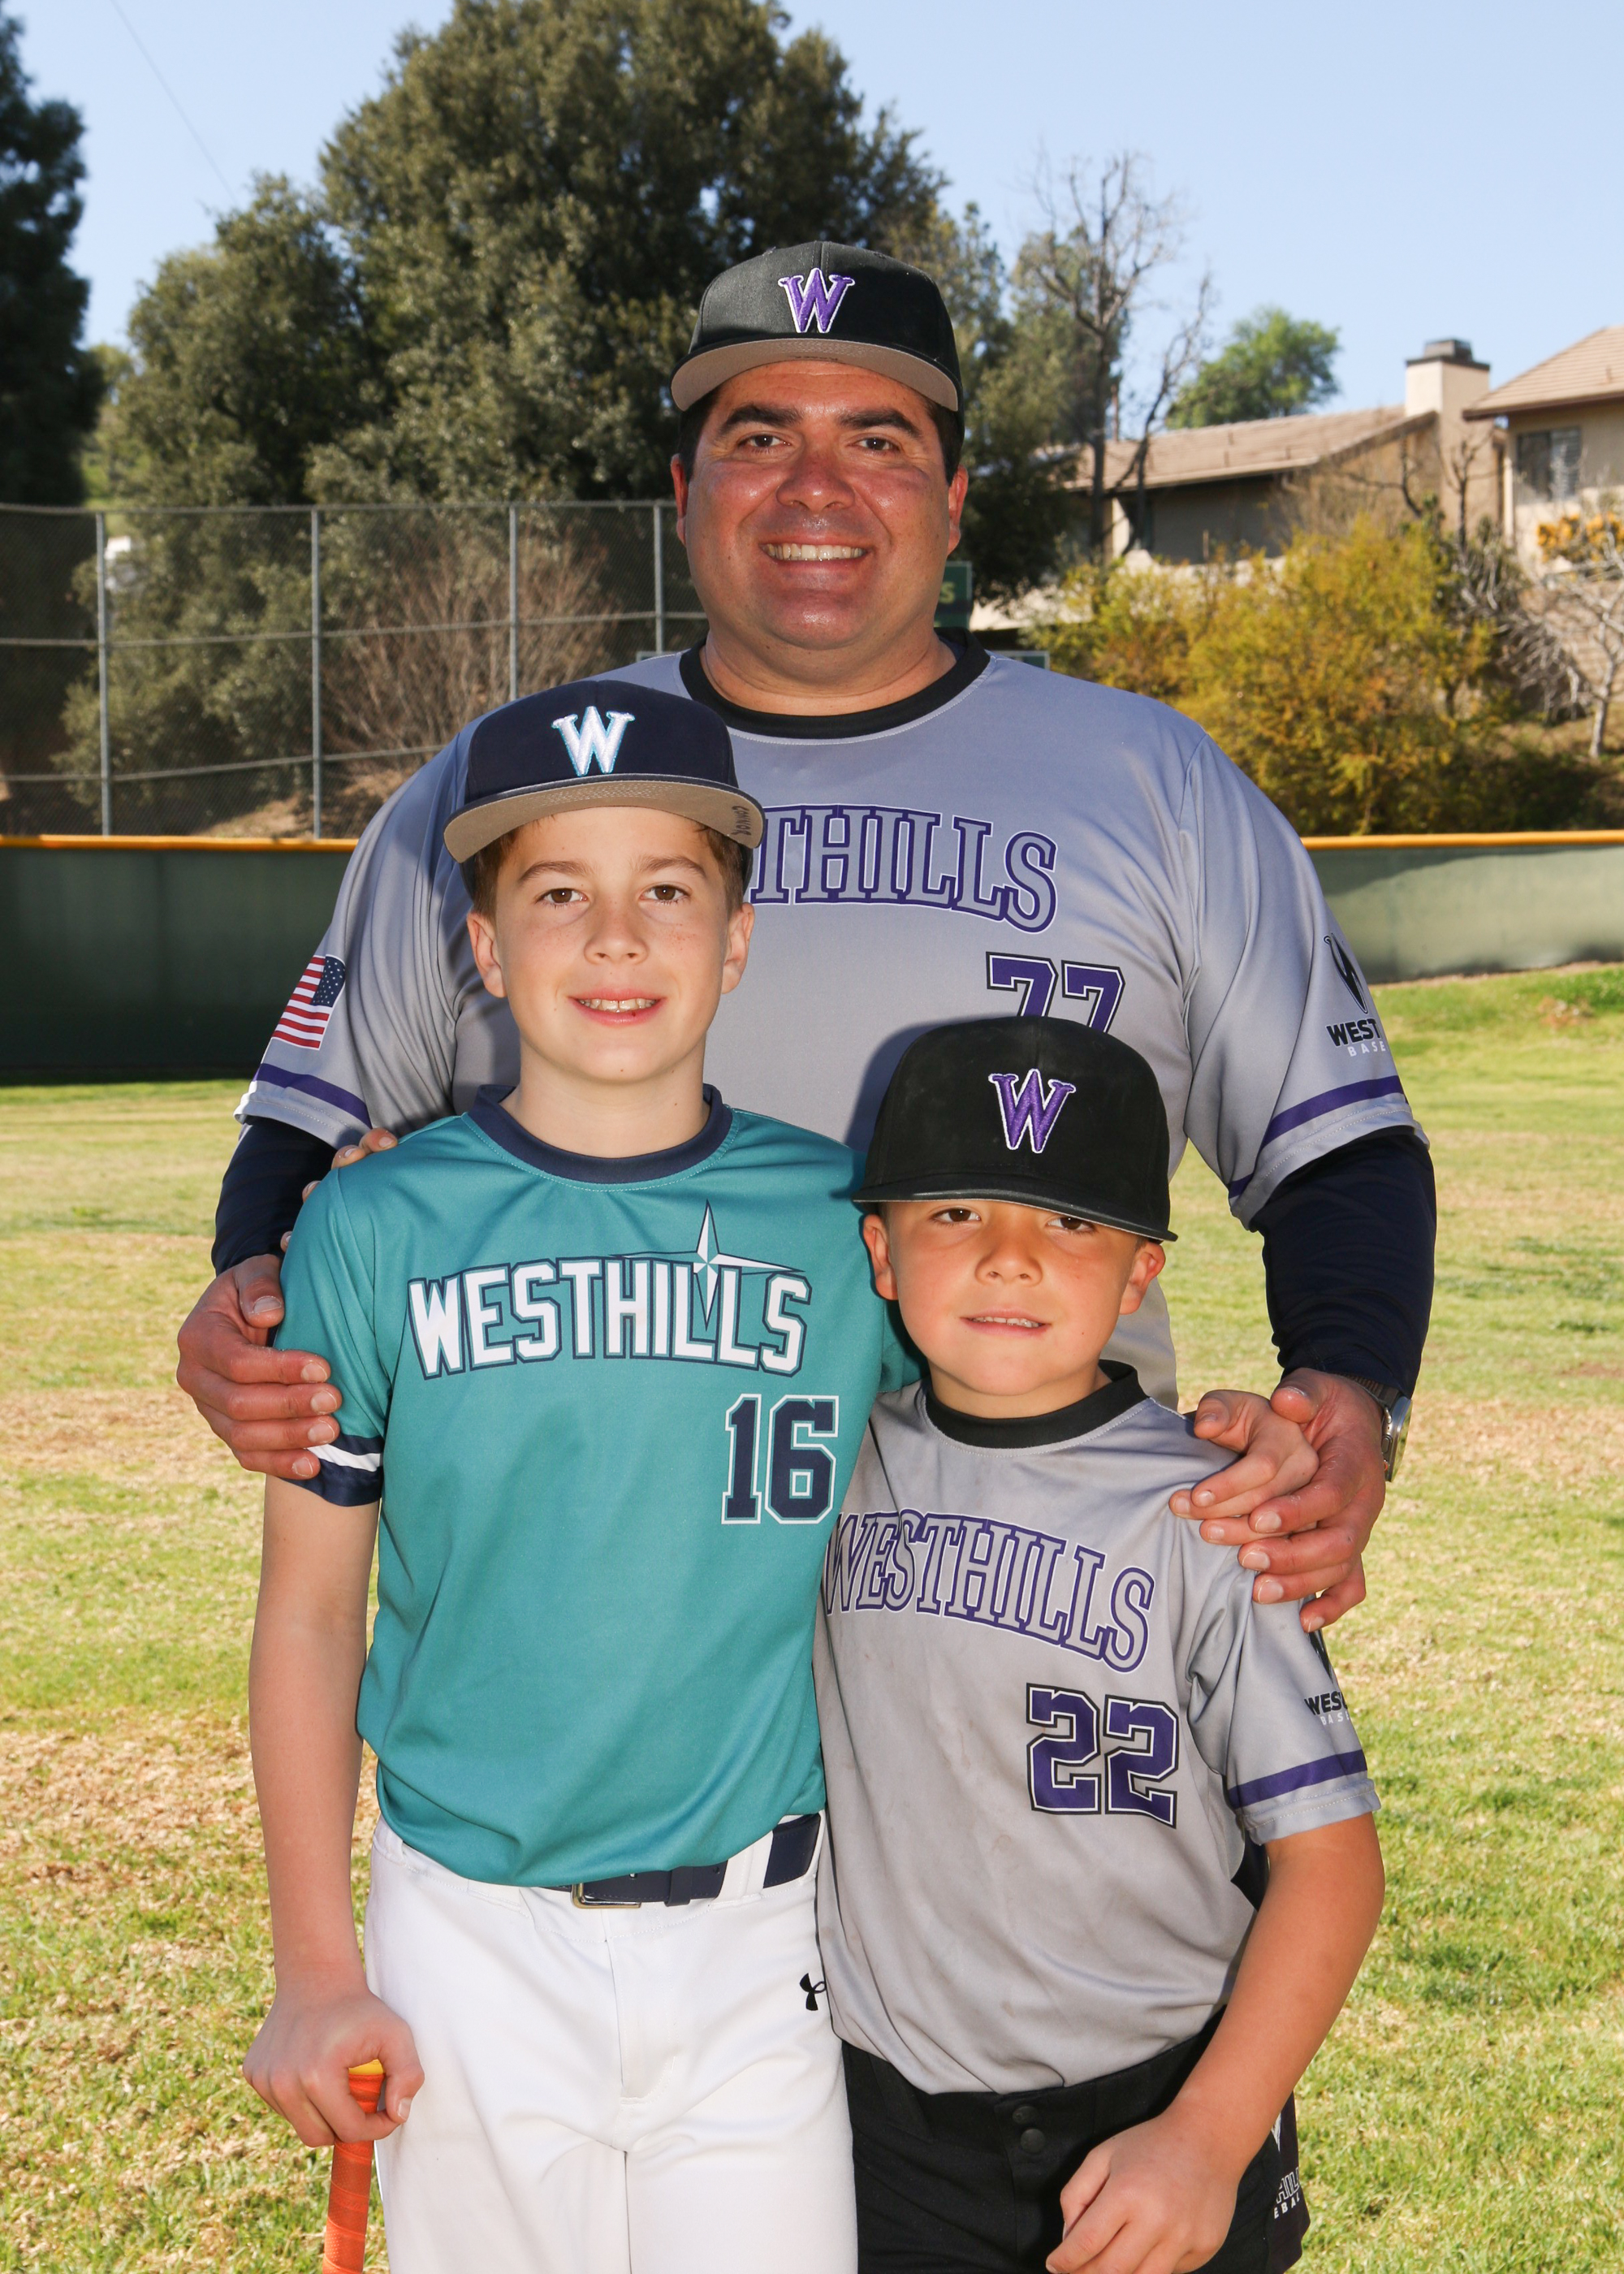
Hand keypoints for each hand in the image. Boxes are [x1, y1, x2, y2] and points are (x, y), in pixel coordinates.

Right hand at [178, 1130, 398, 1478]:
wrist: (250, 1312)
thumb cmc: (259, 1289)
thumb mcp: (258, 1271)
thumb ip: (261, 1285)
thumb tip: (268, 1313)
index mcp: (198, 1337)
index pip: (237, 1363)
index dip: (280, 1370)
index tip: (323, 1368)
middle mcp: (194, 1377)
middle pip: (239, 1405)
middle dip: (289, 1405)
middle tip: (334, 1400)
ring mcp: (208, 1408)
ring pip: (242, 1435)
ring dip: (288, 1438)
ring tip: (331, 1430)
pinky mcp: (226, 1429)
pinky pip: (247, 1455)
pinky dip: (278, 1463)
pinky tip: (312, 1465)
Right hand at [245, 1977, 422, 2147]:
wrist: (316, 1976)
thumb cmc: (359, 2008)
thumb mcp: (396, 2033)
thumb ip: (408, 2075)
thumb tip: (399, 2115)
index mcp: (316, 2077)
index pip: (349, 2130)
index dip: (376, 2127)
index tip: (389, 2112)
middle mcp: (282, 2083)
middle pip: (320, 2137)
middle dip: (347, 2126)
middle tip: (363, 2100)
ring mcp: (262, 2079)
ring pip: (300, 2124)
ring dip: (323, 2114)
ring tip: (339, 2080)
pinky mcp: (253, 2073)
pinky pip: (283, 2106)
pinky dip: (303, 2100)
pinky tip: (314, 2068)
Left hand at [1048, 2107, 1244, 2273]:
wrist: (1209, 2138)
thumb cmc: (1150, 2145)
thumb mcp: (1102, 2155)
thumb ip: (1076, 2195)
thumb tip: (1069, 2240)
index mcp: (1127, 2192)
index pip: (1087, 2243)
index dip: (1065, 2261)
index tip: (1054, 2265)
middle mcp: (1157, 2220)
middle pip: (1111, 2271)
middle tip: (1075, 2271)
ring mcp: (1185, 2238)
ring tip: (1104, 2267)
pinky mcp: (1205, 2248)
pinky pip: (1169, 2273)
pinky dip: (1149, 2267)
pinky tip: (1143, 2249)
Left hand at [1176, 1372, 1383, 1632]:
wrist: (1351, 1422)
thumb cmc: (1324, 1405)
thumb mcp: (1315, 1387)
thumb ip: (1302, 1391)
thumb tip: (1286, 1400)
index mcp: (1355, 1462)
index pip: (1332, 1492)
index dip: (1298, 1509)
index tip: (1257, 1518)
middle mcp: (1365, 1501)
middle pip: (1339, 1539)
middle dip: (1293, 1553)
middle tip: (1245, 1557)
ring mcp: (1359, 1527)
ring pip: (1341, 1567)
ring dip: (1300, 1582)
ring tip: (1256, 1591)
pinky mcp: (1350, 1546)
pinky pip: (1352, 1585)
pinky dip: (1331, 1606)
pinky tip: (1302, 1622)